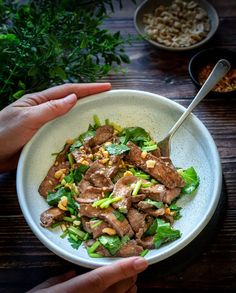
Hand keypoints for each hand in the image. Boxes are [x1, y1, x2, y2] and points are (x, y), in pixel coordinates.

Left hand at [0, 83, 110, 171]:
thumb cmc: (3, 134)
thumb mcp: (27, 118)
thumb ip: (50, 109)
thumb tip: (73, 98)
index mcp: (38, 101)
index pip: (67, 91)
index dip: (88, 88)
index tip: (106, 87)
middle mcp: (43, 110)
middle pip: (69, 100)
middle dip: (89, 97)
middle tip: (107, 98)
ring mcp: (43, 124)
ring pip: (67, 116)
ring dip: (83, 113)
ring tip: (100, 113)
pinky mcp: (43, 137)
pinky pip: (62, 130)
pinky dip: (74, 129)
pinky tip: (82, 132)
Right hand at [27, 256, 147, 292]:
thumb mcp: (41, 291)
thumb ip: (59, 280)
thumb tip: (72, 274)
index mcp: (74, 291)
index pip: (101, 278)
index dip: (122, 268)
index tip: (141, 261)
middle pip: (116, 289)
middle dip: (129, 276)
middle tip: (135, 266)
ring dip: (129, 290)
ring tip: (132, 281)